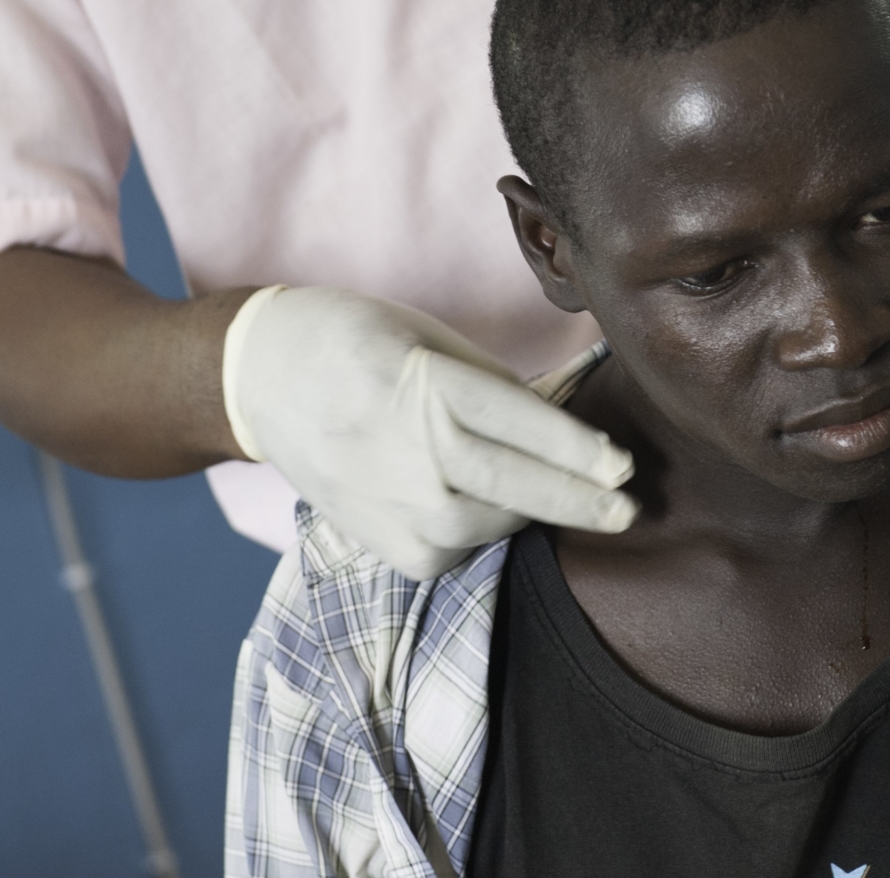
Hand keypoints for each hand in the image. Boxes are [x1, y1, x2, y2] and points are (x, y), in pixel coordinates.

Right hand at [223, 287, 636, 578]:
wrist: (259, 379)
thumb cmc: (355, 342)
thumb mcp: (430, 339)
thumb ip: (494, 387)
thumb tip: (563, 426)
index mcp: (429, 388)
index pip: (525, 427)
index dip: (582, 451)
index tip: (625, 467)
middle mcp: (413, 454)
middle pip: (520, 487)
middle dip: (584, 502)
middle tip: (631, 510)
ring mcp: (396, 507)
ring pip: (496, 523)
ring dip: (531, 510)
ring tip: (556, 495)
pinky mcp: (386, 546)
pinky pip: (459, 550)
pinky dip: (483, 530)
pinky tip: (481, 502)